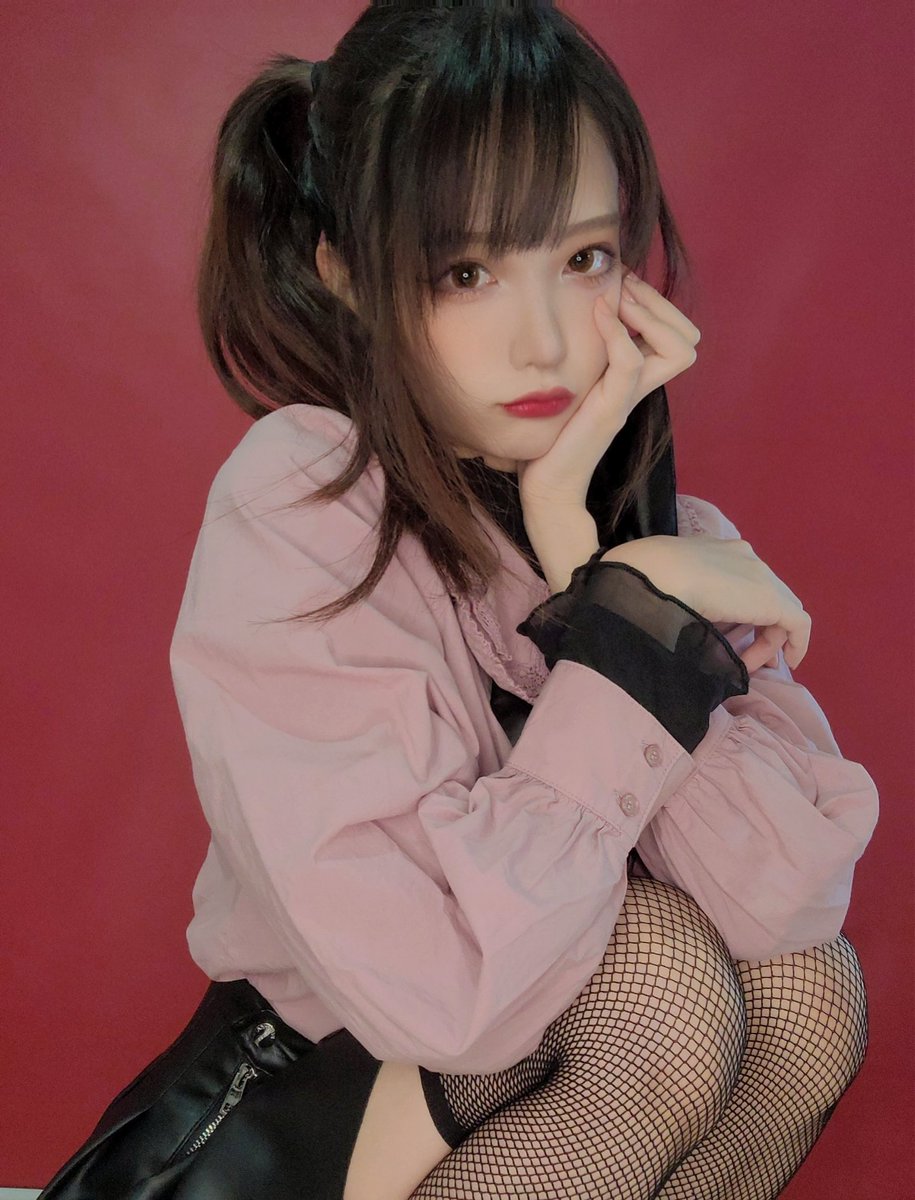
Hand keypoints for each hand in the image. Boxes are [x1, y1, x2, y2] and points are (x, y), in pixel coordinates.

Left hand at [517, 272, 700, 513]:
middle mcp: (640, 388)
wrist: (548, 486)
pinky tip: (596, 313)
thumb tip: (577, 312)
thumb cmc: (554, 436)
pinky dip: (617, 330)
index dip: (660, 306)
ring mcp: (628, 399)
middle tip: (626, 288)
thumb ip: (586, 354)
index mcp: (636, 380)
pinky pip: (629, 362)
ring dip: (650, 313)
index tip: (624, 288)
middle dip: (662, 303)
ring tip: (617, 299)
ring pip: (678, 349)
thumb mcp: (575, 382)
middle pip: (689, 340)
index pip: (680, 337)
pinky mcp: (609, 410)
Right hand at [600, 534, 810, 670]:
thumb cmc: (649, 584)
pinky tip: (789, 663)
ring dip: (768, 640)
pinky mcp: (771, 598)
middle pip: (765, 596)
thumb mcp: (671, 589)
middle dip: (760, 628)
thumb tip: (690, 621)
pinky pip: (797, 623)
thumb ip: (688, 598)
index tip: (731, 638)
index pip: (741, 583)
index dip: (741, 614)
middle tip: (747, 657)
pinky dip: (797, 643)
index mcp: (717, 552)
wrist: (652, 573)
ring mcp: (759, 575)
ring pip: (780, 610)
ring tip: (752, 665)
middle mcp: (743, 558)